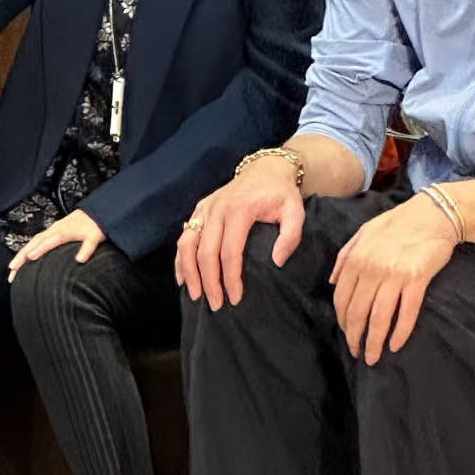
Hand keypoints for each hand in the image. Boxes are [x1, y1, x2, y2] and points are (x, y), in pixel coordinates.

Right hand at [7, 210, 105, 278]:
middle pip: (34, 242)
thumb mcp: (95, 237)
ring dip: (22, 253)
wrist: (96, 212)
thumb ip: (87, 249)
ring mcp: (52, 230)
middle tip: (12, 268)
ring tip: (13, 267)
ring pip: (33, 241)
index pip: (48, 241)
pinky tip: (24, 257)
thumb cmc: (94, 226)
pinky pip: (36, 240)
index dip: (39, 249)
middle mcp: (55, 230)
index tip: (29, 258)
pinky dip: (27, 248)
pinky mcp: (52, 231)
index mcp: (64, 231)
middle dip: (22, 255)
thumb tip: (80, 260)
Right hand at [176, 155, 304, 310]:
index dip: (231, 278)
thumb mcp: (295, 212)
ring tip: (196, 295)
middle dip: (209, 281)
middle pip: (205, 251)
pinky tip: (182, 278)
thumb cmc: (281, 194)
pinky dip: (180, 258)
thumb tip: (276, 261)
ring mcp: (206, 208)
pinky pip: (184, 236)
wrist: (266, 168)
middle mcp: (217, 208)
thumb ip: (291, 236)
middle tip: (216, 305)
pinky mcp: (200, 208)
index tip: (236, 298)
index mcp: (240, 209)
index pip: (230, 251)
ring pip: (187, 243)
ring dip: (189, 272)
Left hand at [330, 193, 457, 364]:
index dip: (343, 322)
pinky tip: (396, 345)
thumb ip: (345, 256)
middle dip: (355, 337)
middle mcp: (371, 268)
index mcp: (356, 258)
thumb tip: (331, 281)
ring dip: (374, 342)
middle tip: (357, 353)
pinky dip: (400, 333)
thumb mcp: (364, 232)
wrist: (433, 214)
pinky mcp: (416, 279)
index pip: (342, 298)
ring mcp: (394, 274)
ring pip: (378, 317)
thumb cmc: (398, 223)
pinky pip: (406, 313)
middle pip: (357, 312)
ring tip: (373, 358)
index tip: (347, 335)